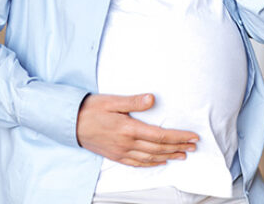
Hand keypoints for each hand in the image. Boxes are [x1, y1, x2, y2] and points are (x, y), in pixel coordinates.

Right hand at [76, 93, 198, 166]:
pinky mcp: (115, 155)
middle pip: (159, 148)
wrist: (69, 123)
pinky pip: (137, 163)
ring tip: (182, 154)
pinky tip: (159, 161)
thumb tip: (152, 99)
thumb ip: (133, 101)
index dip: (179, 137)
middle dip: (178, 147)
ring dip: (168, 156)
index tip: (193, 136)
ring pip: (150, 158)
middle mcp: (127, 144)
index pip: (160, 136)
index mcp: (128, 129)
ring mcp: (121, 152)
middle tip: (193, 146)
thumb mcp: (111, 101)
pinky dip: (151, 163)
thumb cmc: (89, 109)